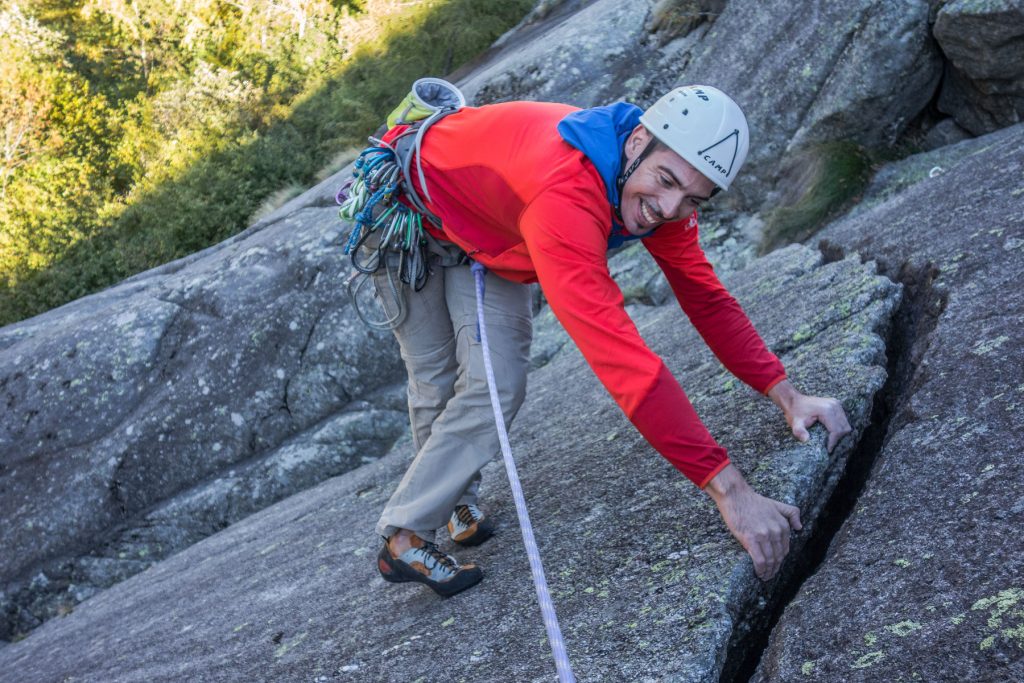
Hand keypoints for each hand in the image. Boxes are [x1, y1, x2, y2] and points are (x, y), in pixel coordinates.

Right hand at [706, 465, 801, 580]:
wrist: (736, 496)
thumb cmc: (753, 501)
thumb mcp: (776, 504)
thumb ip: (791, 513)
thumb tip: (799, 527)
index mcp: (783, 525)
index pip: (785, 548)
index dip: (780, 560)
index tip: (775, 565)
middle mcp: (776, 531)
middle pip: (778, 556)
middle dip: (775, 568)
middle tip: (770, 575)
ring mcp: (764, 536)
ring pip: (770, 560)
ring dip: (768, 572)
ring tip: (764, 577)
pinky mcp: (752, 539)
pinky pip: (760, 560)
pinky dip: (761, 570)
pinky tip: (759, 573)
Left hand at [768, 379, 850, 451]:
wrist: (793, 400)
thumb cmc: (794, 412)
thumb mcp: (795, 423)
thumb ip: (799, 431)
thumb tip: (805, 440)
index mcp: (826, 410)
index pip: (836, 430)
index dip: (833, 441)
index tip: (828, 449)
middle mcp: (834, 405)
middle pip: (844, 428)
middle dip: (837, 439)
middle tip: (829, 446)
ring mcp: (836, 404)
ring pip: (845, 424)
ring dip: (839, 434)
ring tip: (830, 440)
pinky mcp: (836, 404)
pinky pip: (843, 420)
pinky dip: (839, 428)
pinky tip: (831, 433)